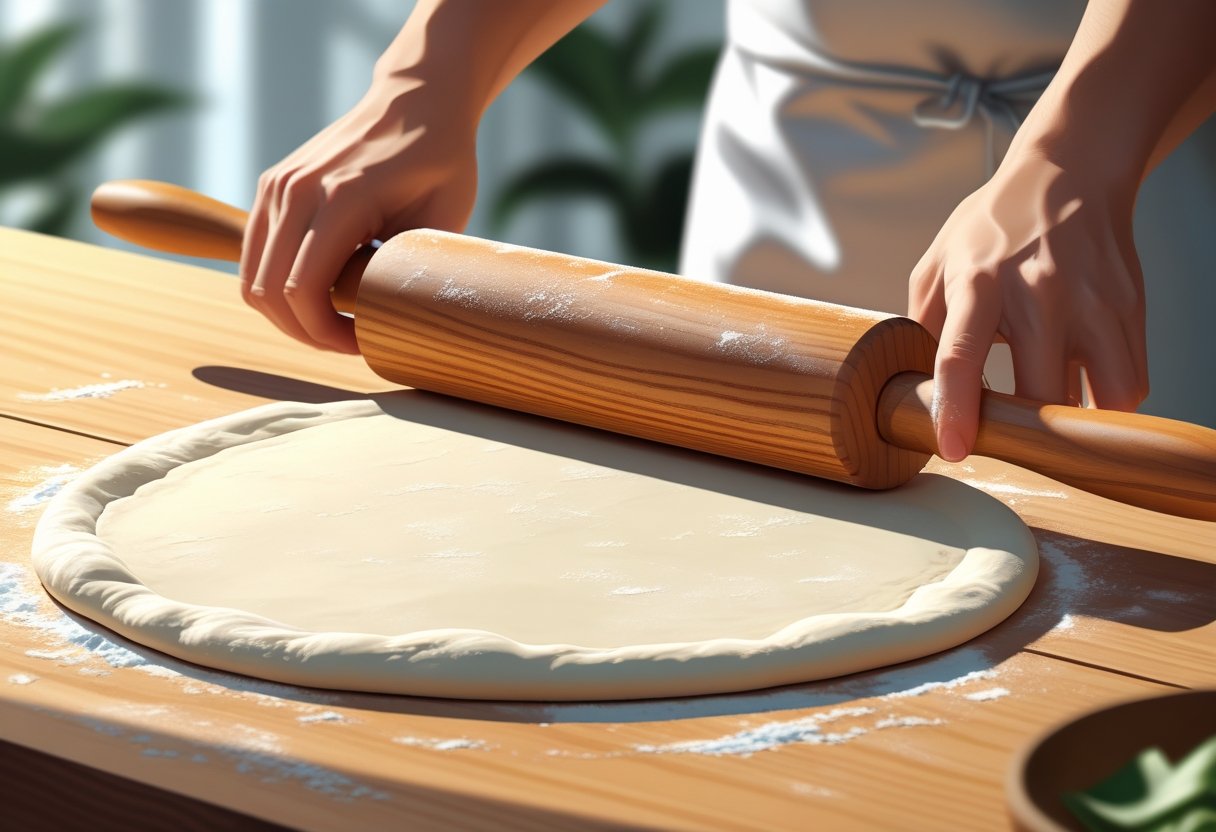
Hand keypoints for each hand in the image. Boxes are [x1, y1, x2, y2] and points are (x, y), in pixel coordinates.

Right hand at [241, 82, 477, 352]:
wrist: (416, 102)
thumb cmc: (440, 162)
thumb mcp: (441, 221)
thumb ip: (410, 272)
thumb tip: (394, 325)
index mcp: (340, 198)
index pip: (303, 291)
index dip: (327, 334)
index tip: (361, 343)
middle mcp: (296, 190)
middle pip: (269, 293)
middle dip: (306, 332)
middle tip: (348, 342)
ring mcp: (277, 186)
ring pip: (252, 280)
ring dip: (287, 314)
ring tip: (332, 323)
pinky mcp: (272, 187)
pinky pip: (255, 255)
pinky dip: (275, 286)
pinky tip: (316, 296)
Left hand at [908, 153, 1147, 461]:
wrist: (1069, 173)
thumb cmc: (994, 225)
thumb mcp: (938, 264)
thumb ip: (922, 327)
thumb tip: (913, 387)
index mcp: (979, 283)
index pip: (960, 355)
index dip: (956, 409)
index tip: (953, 449)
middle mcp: (1040, 292)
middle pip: (1042, 391)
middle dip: (1025, 429)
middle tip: (1006, 433)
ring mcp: (1092, 301)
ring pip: (1104, 397)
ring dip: (1077, 421)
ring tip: (1049, 410)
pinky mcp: (1130, 308)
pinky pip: (1129, 382)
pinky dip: (1105, 398)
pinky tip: (1080, 382)